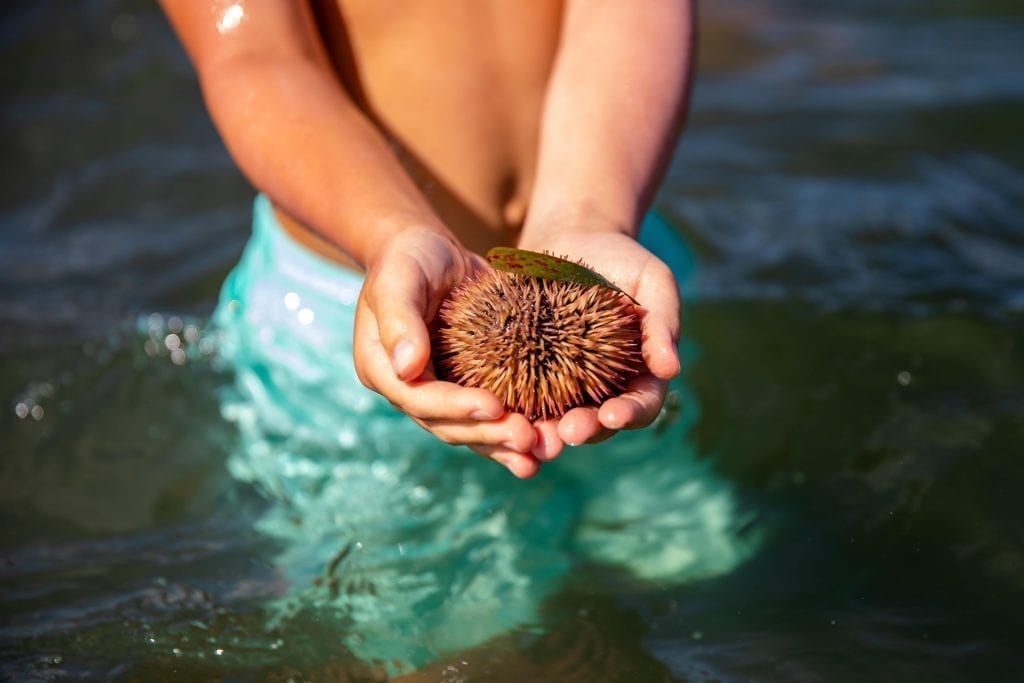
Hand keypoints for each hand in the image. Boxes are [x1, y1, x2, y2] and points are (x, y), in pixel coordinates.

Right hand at [353, 229, 542, 477]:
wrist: (429, 250)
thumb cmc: (408, 258)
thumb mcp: (398, 278)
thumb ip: (399, 319)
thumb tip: (407, 367)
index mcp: (383, 369)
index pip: (419, 399)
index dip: (456, 407)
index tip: (495, 406)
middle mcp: (410, 390)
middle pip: (448, 425)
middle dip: (489, 435)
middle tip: (528, 438)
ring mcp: (441, 392)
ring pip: (472, 430)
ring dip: (506, 445)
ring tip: (543, 453)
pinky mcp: (469, 386)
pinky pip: (491, 416)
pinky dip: (514, 431)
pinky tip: (545, 443)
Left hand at [517, 229, 680, 458]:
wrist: (573, 239)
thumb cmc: (622, 259)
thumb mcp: (653, 281)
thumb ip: (663, 323)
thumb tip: (671, 369)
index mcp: (639, 375)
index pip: (642, 405)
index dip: (630, 414)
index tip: (614, 414)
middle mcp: (602, 389)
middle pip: (598, 423)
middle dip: (586, 430)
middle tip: (569, 431)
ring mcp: (564, 384)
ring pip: (557, 420)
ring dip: (547, 433)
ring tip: (533, 436)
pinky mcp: (528, 372)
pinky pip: (520, 396)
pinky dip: (513, 409)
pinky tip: (500, 411)